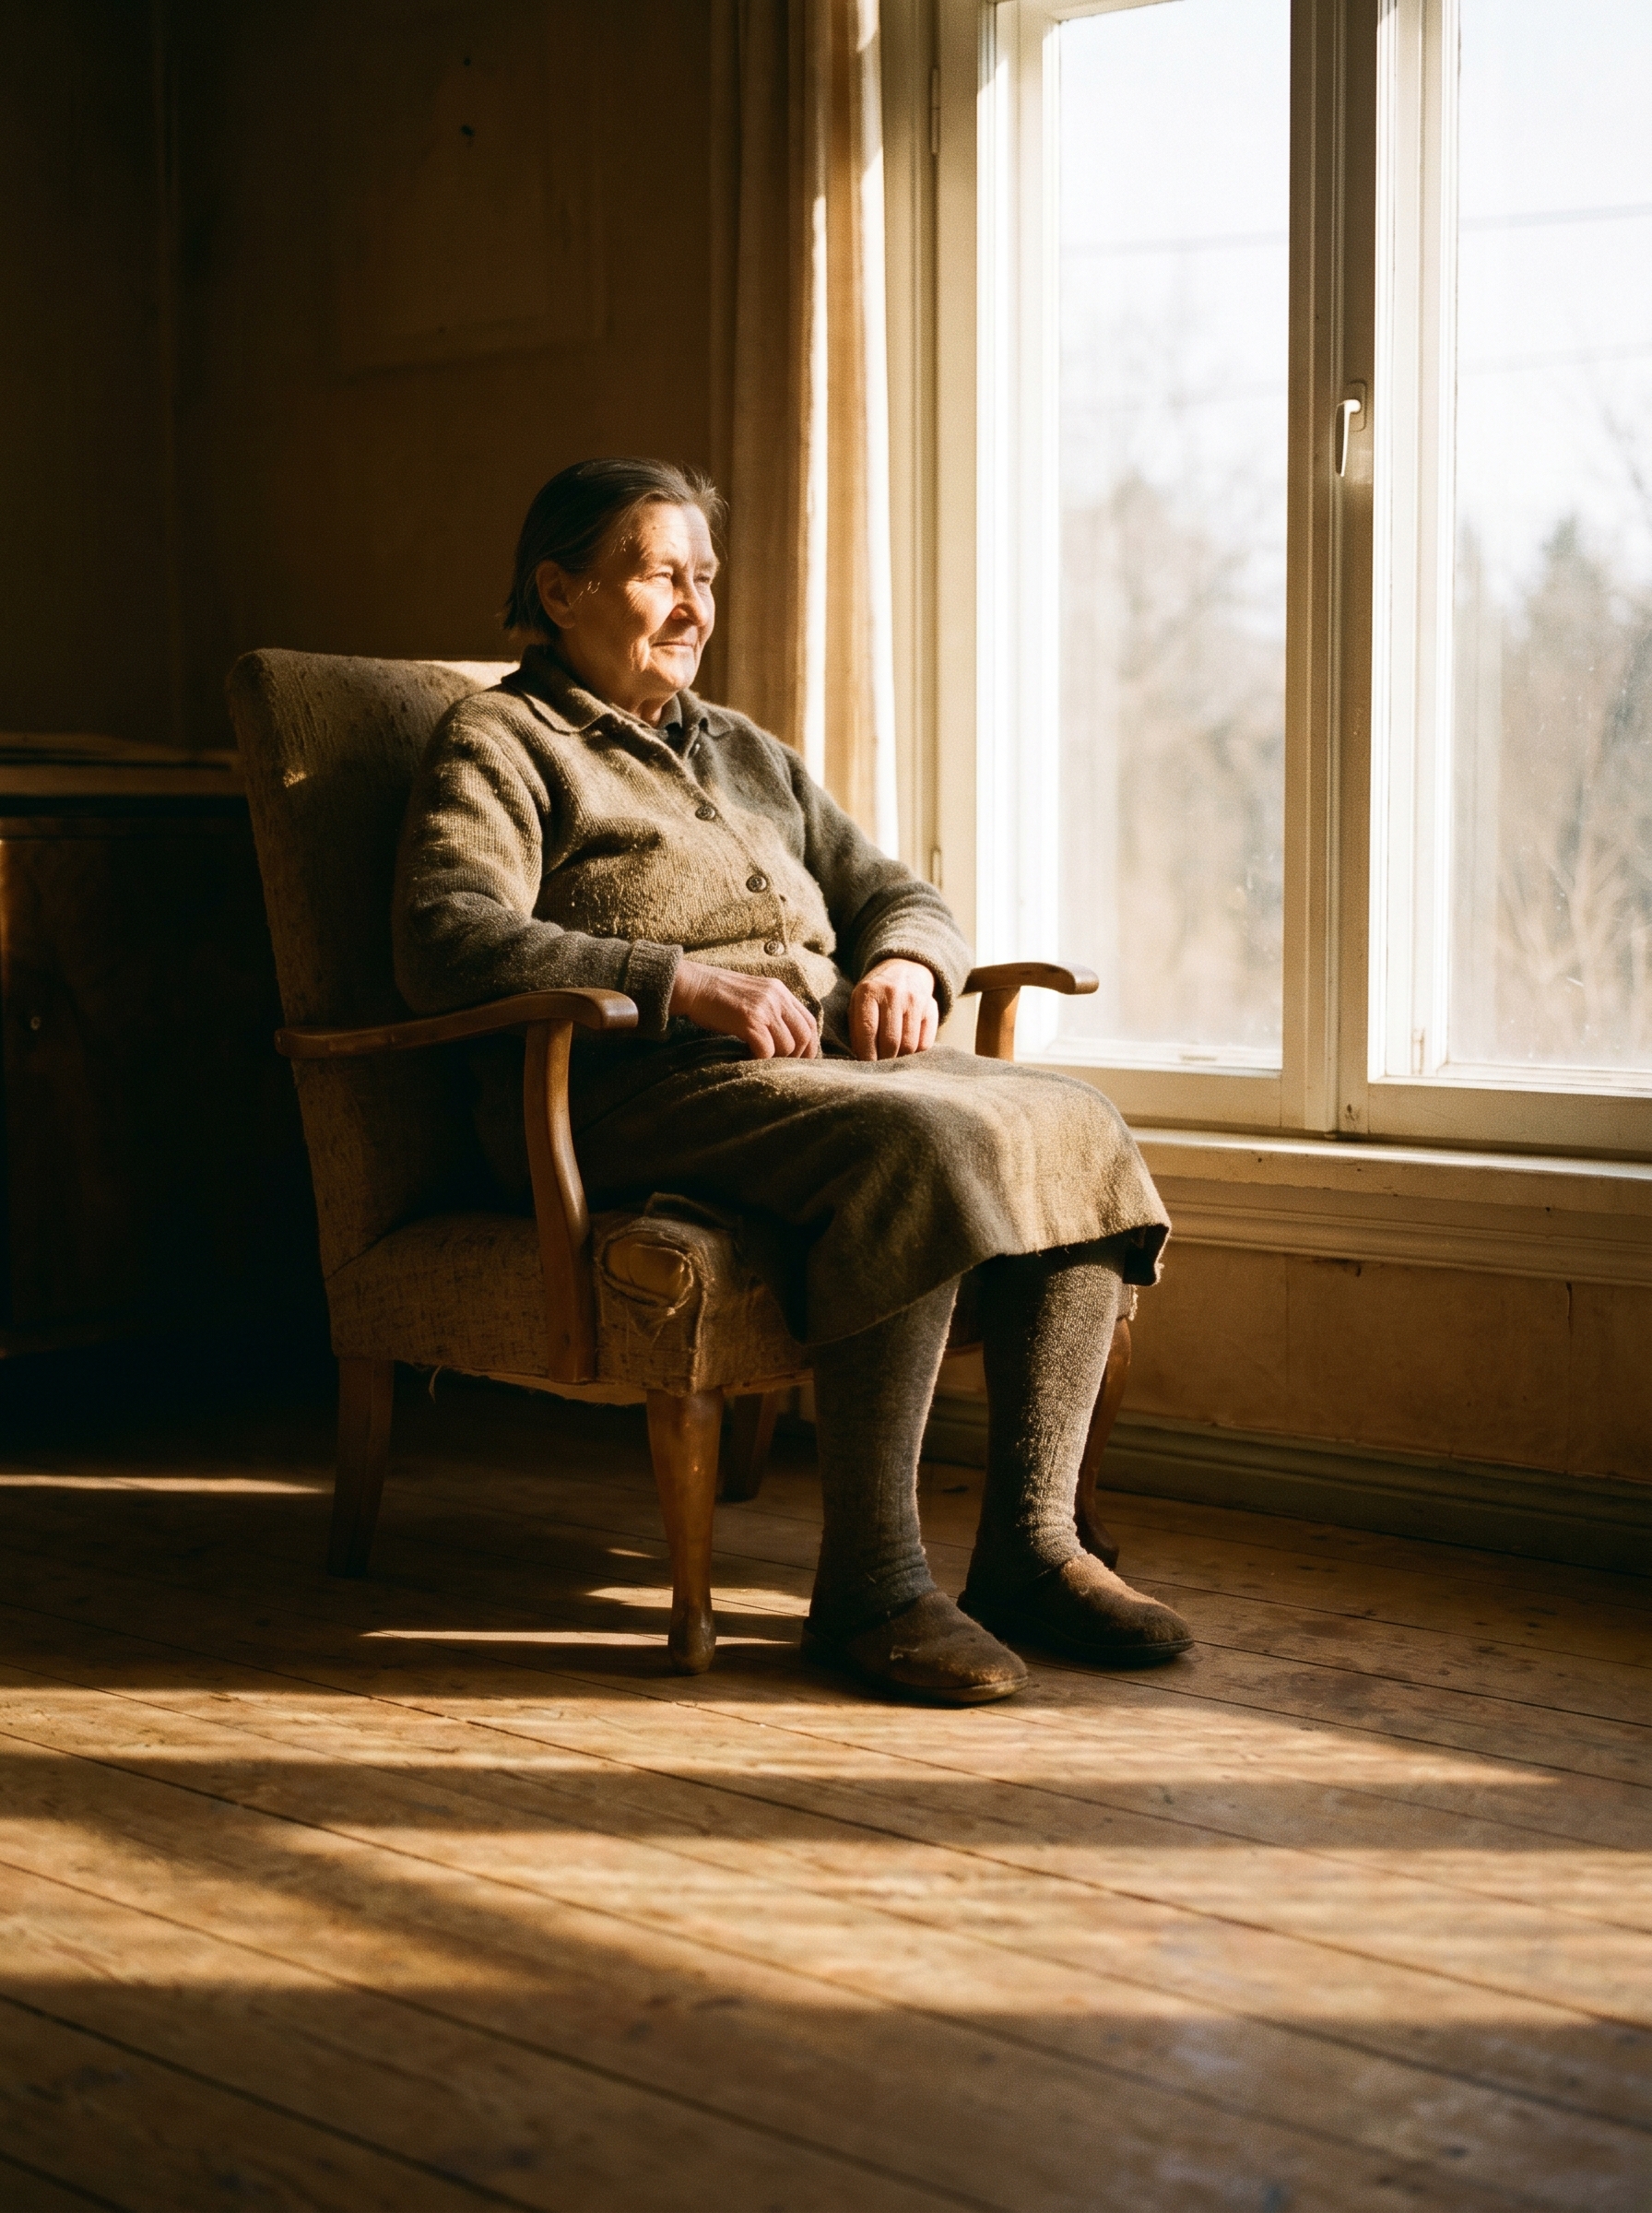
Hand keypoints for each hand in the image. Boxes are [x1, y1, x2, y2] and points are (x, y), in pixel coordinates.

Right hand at [670, 957, 820, 1058]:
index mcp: (780, 991)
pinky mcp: (749, 1020)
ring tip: (761, 1059)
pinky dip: (761, 1059)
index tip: (803, 1059)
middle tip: (784, 1067)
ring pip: (786, 1045)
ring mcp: (764, 1008)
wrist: (693, 985)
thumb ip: (772, 1011)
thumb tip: (787, 1039)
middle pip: (803, 1035)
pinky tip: (749, 1056)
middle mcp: (776, 997)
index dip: (810, 1045)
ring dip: (776, 1058)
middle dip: (798, 1056)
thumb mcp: (754, 996)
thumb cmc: (718, 996)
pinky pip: (766, 1049)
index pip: (810, 1022)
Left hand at [849, 958, 938, 1060]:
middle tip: (879, 1066)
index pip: (868, 1030)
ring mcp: (915, 1000)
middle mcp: (893, 994)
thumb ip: (857, 1029)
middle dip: (884, 1060)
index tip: (866, 1066)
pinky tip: (907, 1050)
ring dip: (899, 1058)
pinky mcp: (931, 1008)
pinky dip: (915, 1053)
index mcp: (869, 992)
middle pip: (890, 1041)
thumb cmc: (875, 996)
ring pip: (909, 1045)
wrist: (904, 970)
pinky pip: (925, 1043)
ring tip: (892, 1059)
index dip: (867, 1054)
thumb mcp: (858, 1003)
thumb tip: (861, 1060)